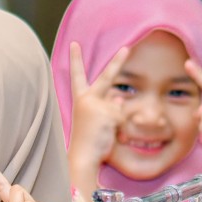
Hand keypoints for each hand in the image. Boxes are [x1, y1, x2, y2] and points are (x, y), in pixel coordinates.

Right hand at [66, 41, 129, 196]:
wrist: (83, 156)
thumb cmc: (88, 141)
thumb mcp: (96, 119)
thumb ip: (108, 105)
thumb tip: (119, 97)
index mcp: (81, 99)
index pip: (77, 76)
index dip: (76, 60)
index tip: (74, 44)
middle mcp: (88, 99)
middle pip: (107, 77)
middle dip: (117, 61)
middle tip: (127, 48)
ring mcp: (98, 105)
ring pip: (118, 108)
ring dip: (117, 122)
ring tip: (105, 134)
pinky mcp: (108, 113)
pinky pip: (123, 118)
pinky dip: (121, 129)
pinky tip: (111, 136)